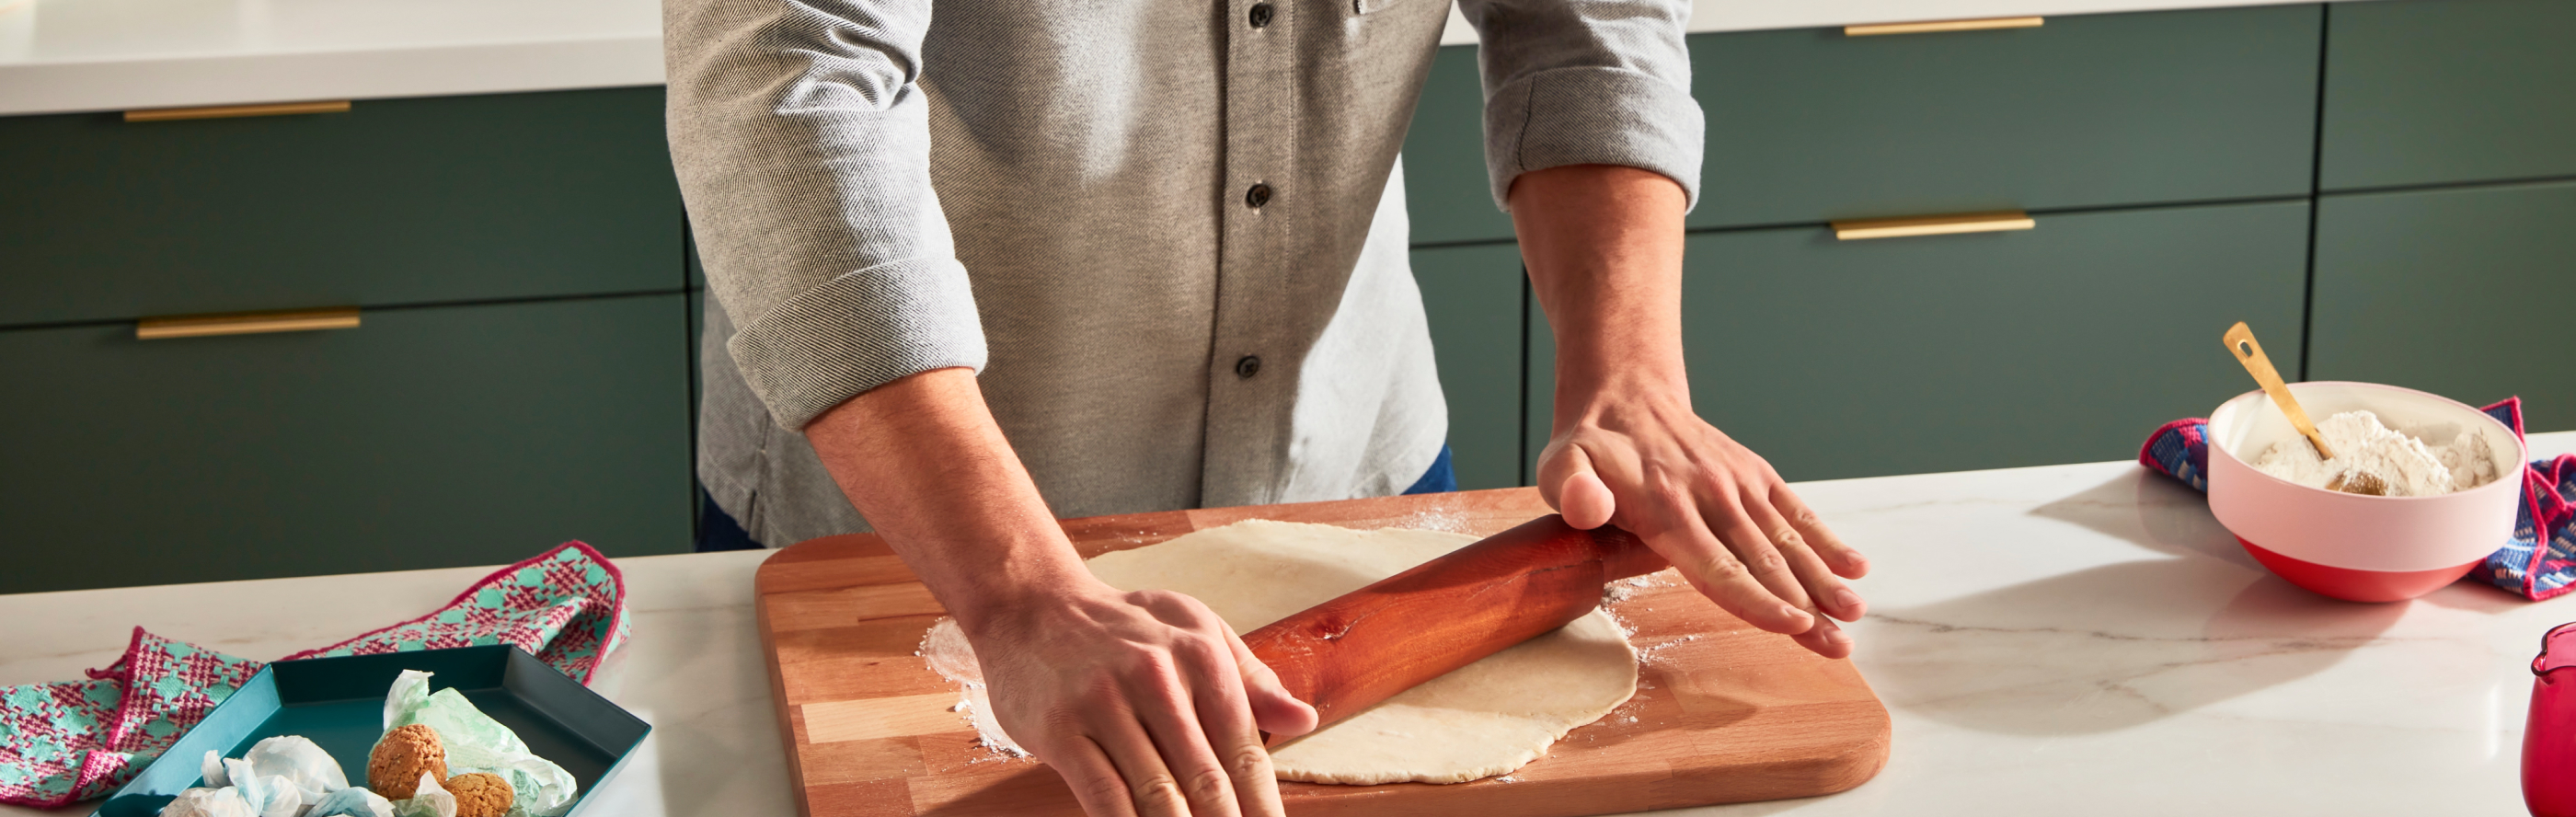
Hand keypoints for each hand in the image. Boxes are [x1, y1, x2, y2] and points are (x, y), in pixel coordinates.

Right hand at [963, 581, 1319, 816]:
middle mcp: (1156, 676)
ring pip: (1160, 796)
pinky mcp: (1061, 730)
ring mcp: (1105, 703)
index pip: (1245, 749)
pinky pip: (1105, 798)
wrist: (1030, 605)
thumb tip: (1305, 721)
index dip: (1263, 806)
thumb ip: (1251, 679)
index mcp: (1200, 655)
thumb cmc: (1122, 627)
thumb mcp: (1195, 631)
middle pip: (1208, 780)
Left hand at [1536, 384, 1869, 657]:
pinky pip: (1794, 510)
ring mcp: (1738, 484)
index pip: (1717, 565)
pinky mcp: (1755, 474)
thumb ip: (1571, 489)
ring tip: (1854, 616)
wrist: (1625, 394)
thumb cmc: (1590, 448)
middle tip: (1838, 645)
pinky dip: (1825, 538)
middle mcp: (1711, 496)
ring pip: (1786, 540)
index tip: (1793, 624)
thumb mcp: (1559, 465)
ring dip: (1823, 579)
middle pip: (1763, 562)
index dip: (1756, 599)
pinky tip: (1855, 567)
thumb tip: (1587, 507)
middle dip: (1804, 606)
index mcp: (1666, 507)